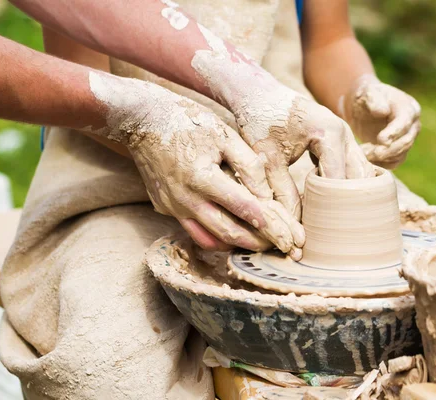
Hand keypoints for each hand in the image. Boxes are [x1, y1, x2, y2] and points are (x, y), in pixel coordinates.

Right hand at [90, 73, 304, 257]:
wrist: (142, 119)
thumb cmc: (188, 121)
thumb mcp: (225, 135)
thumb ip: (249, 166)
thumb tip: (268, 196)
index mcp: (203, 178)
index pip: (247, 211)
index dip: (273, 228)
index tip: (293, 240)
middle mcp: (186, 199)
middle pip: (230, 234)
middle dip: (261, 244)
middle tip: (284, 248)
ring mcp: (173, 207)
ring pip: (211, 240)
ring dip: (239, 246)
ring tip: (263, 243)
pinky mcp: (166, 208)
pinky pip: (195, 232)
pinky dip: (217, 237)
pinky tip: (234, 232)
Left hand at [232, 81, 374, 218]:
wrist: (258, 94)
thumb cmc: (260, 123)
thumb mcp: (268, 160)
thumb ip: (283, 193)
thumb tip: (295, 228)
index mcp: (329, 133)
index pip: (339, 179)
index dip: (329, 206)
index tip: (317, 227)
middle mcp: (344, 133)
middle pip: (358, 178)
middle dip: (345, 203)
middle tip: (329, 226)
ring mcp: (346, 136)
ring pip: (360, 173)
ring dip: (348, 194)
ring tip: (330, 217)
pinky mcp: (341, 141)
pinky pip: (353, 168)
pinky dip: (345, 185)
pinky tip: (328, 201)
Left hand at [340, 74, 420, 168]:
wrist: (363, 107)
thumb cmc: (366, 96)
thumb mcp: (368, 93)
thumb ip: (374, 99)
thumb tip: (383, 111)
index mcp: (409, 107)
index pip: (405, 122)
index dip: (394, 132)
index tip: (380, 140)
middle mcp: (413, 125)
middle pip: (406, 141)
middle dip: (388, 149)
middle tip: (369, 153)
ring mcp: (408, 139)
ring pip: (401, 154)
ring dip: (382, 158)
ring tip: (363, 152)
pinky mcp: (399, 150)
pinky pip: (394, 162)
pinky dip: (382, 164)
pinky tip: (367, 159)